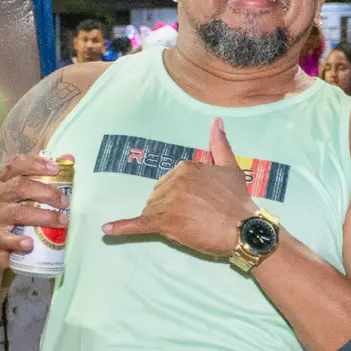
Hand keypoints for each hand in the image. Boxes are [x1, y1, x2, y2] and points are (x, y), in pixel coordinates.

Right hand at [0, 154, 69, 272]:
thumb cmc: (7, 215)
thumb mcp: (19, 195)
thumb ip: (42, 177)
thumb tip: (69, 158)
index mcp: (0, 182)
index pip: (14, 165)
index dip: (35, 164)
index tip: (55, 169)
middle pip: (20, 187)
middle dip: (47, 192)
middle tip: (65, 202)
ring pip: (18, 213)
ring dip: (44, 216)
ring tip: (62, 221)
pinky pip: (6, 240)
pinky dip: (18, 242)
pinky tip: (30, 244)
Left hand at [102, 118, 257, 255]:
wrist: (244, 229)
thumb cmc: (239, 200)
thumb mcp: (230, 167)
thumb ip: (220, 144)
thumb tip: (216, 121)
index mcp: (185, 167)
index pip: (170, 182)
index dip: (183, 196)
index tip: (200, 204)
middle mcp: (173, 181)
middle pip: (159, 196)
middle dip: (172, 208)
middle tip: (197, 217)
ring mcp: (167, 202)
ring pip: (153, 211)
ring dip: (165, 220)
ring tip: (190, 226)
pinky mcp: (163, 223)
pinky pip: (138, 224)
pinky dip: (121, 227)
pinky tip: (107, 229)